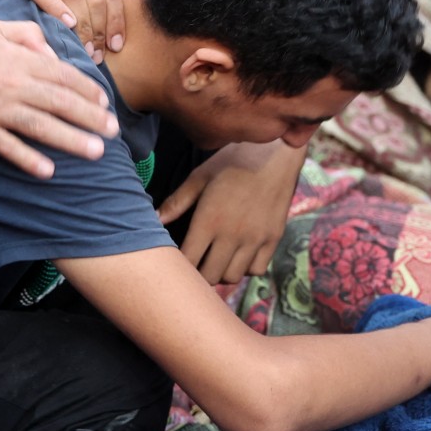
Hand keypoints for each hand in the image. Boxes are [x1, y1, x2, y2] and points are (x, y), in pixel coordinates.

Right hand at [0, 20, 119, 176]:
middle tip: (112, 132)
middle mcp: (13, 85)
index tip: (104, 103)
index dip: (88, 91)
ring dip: (71, 140)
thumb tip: (51, 52)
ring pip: (41, 127)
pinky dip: (27, 159)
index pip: (64, 76)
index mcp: (20, 59)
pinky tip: (47, 171)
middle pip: (61, 103)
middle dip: (90, 118)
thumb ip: (28, 35)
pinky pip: (6, 146)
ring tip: (94, 151)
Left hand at [160, 141, 303, 283]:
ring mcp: (255, 239)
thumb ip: (177, 201)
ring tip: (217, 260)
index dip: (181, 266)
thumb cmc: (233, 161)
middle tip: (197, 263)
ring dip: (221, 273)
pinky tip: (240, 254)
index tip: (179, 261)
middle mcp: (232, 234)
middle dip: (199, 273)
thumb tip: (153, 220)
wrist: (277, 153)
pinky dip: (246, 268)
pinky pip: (256, 269)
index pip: (188, 261)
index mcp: (209, 220)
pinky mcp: (273, 239)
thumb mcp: (201, 176)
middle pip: (210, 275)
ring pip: (232, 277)